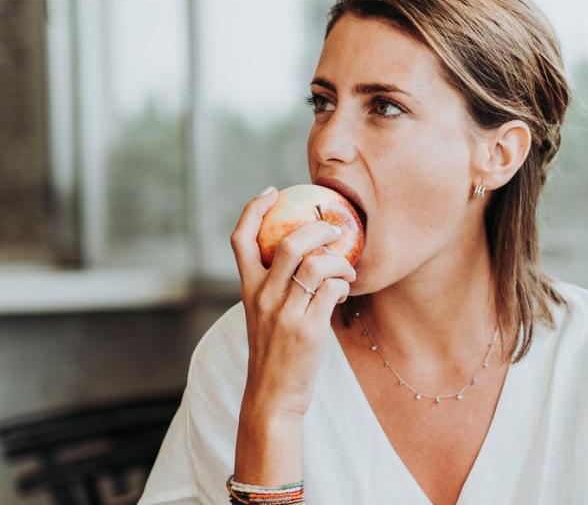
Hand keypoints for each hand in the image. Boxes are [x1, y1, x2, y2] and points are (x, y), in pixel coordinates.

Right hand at [230, 186, 356, 419]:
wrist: (272, 396)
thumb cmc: (274, 353)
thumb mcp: (262, 315)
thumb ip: (276, 287)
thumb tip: (308, 256)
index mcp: (248, 290)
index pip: (240, 239)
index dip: (254, 209)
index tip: (272, 192)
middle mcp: (263, 297)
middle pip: (289, 243)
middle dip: (317, 228)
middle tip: (335, 229)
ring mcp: (285, 312)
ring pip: (316, 264)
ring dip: (340, 260)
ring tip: (347, 267)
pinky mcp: (308, 329)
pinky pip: (333, 289)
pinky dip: (344, 284)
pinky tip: (344, 293)